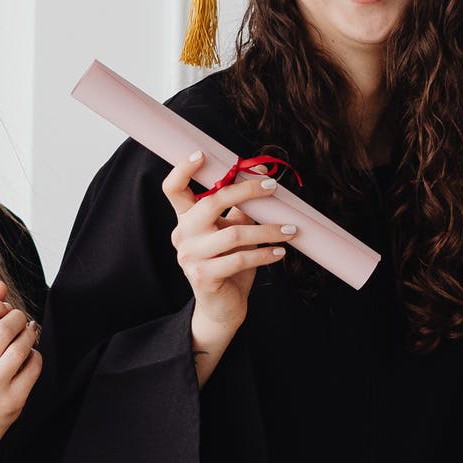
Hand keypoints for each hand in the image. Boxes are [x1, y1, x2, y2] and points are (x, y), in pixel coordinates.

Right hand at [0, 281, 40, 451]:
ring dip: (30, 334)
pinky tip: (29, 357)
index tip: (3, 308)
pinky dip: (35, 356)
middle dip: (19, 317)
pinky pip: (34, 365)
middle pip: (5, 328)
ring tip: (28, 333)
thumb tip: (0, 286)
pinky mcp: (13, 399)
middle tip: (21, 320)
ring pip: (22, 346)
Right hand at [162, 151, 293, 383]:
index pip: (173, 189)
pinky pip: (239, 259)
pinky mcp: (204, 277)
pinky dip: (264, 254)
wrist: (222, 308)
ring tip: (289, 228)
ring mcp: (190, 257)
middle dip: (244, 191)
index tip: (202, 153)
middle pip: (209, 204)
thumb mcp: (233, 232)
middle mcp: (182, 236)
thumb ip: (241, 208)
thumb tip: (261, 175)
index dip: (182, 170)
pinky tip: (280, 252)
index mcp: (185, 220)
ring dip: (267, 229)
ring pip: (232, 234)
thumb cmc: (229, 264)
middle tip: (272, 187)